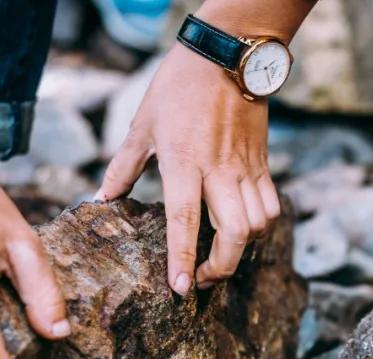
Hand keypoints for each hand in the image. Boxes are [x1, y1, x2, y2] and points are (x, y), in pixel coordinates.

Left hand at [97, 43, 281, 292]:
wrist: (227, 55)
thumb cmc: (178, 87)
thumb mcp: (142, 124)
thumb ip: (122, 167)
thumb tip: (102, 198)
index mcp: (184, 162)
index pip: (185, 220)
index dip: (183, 258)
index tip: (182, 289)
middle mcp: (219, 171)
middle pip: (235, 234)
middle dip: (222, 267)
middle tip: (204, 279)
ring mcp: (245, 168)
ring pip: (258, 225)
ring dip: (242, 250)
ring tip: (221, 256)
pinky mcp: (263, 164)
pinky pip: (270, 206)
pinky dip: (261, 227)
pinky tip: (243, 230)